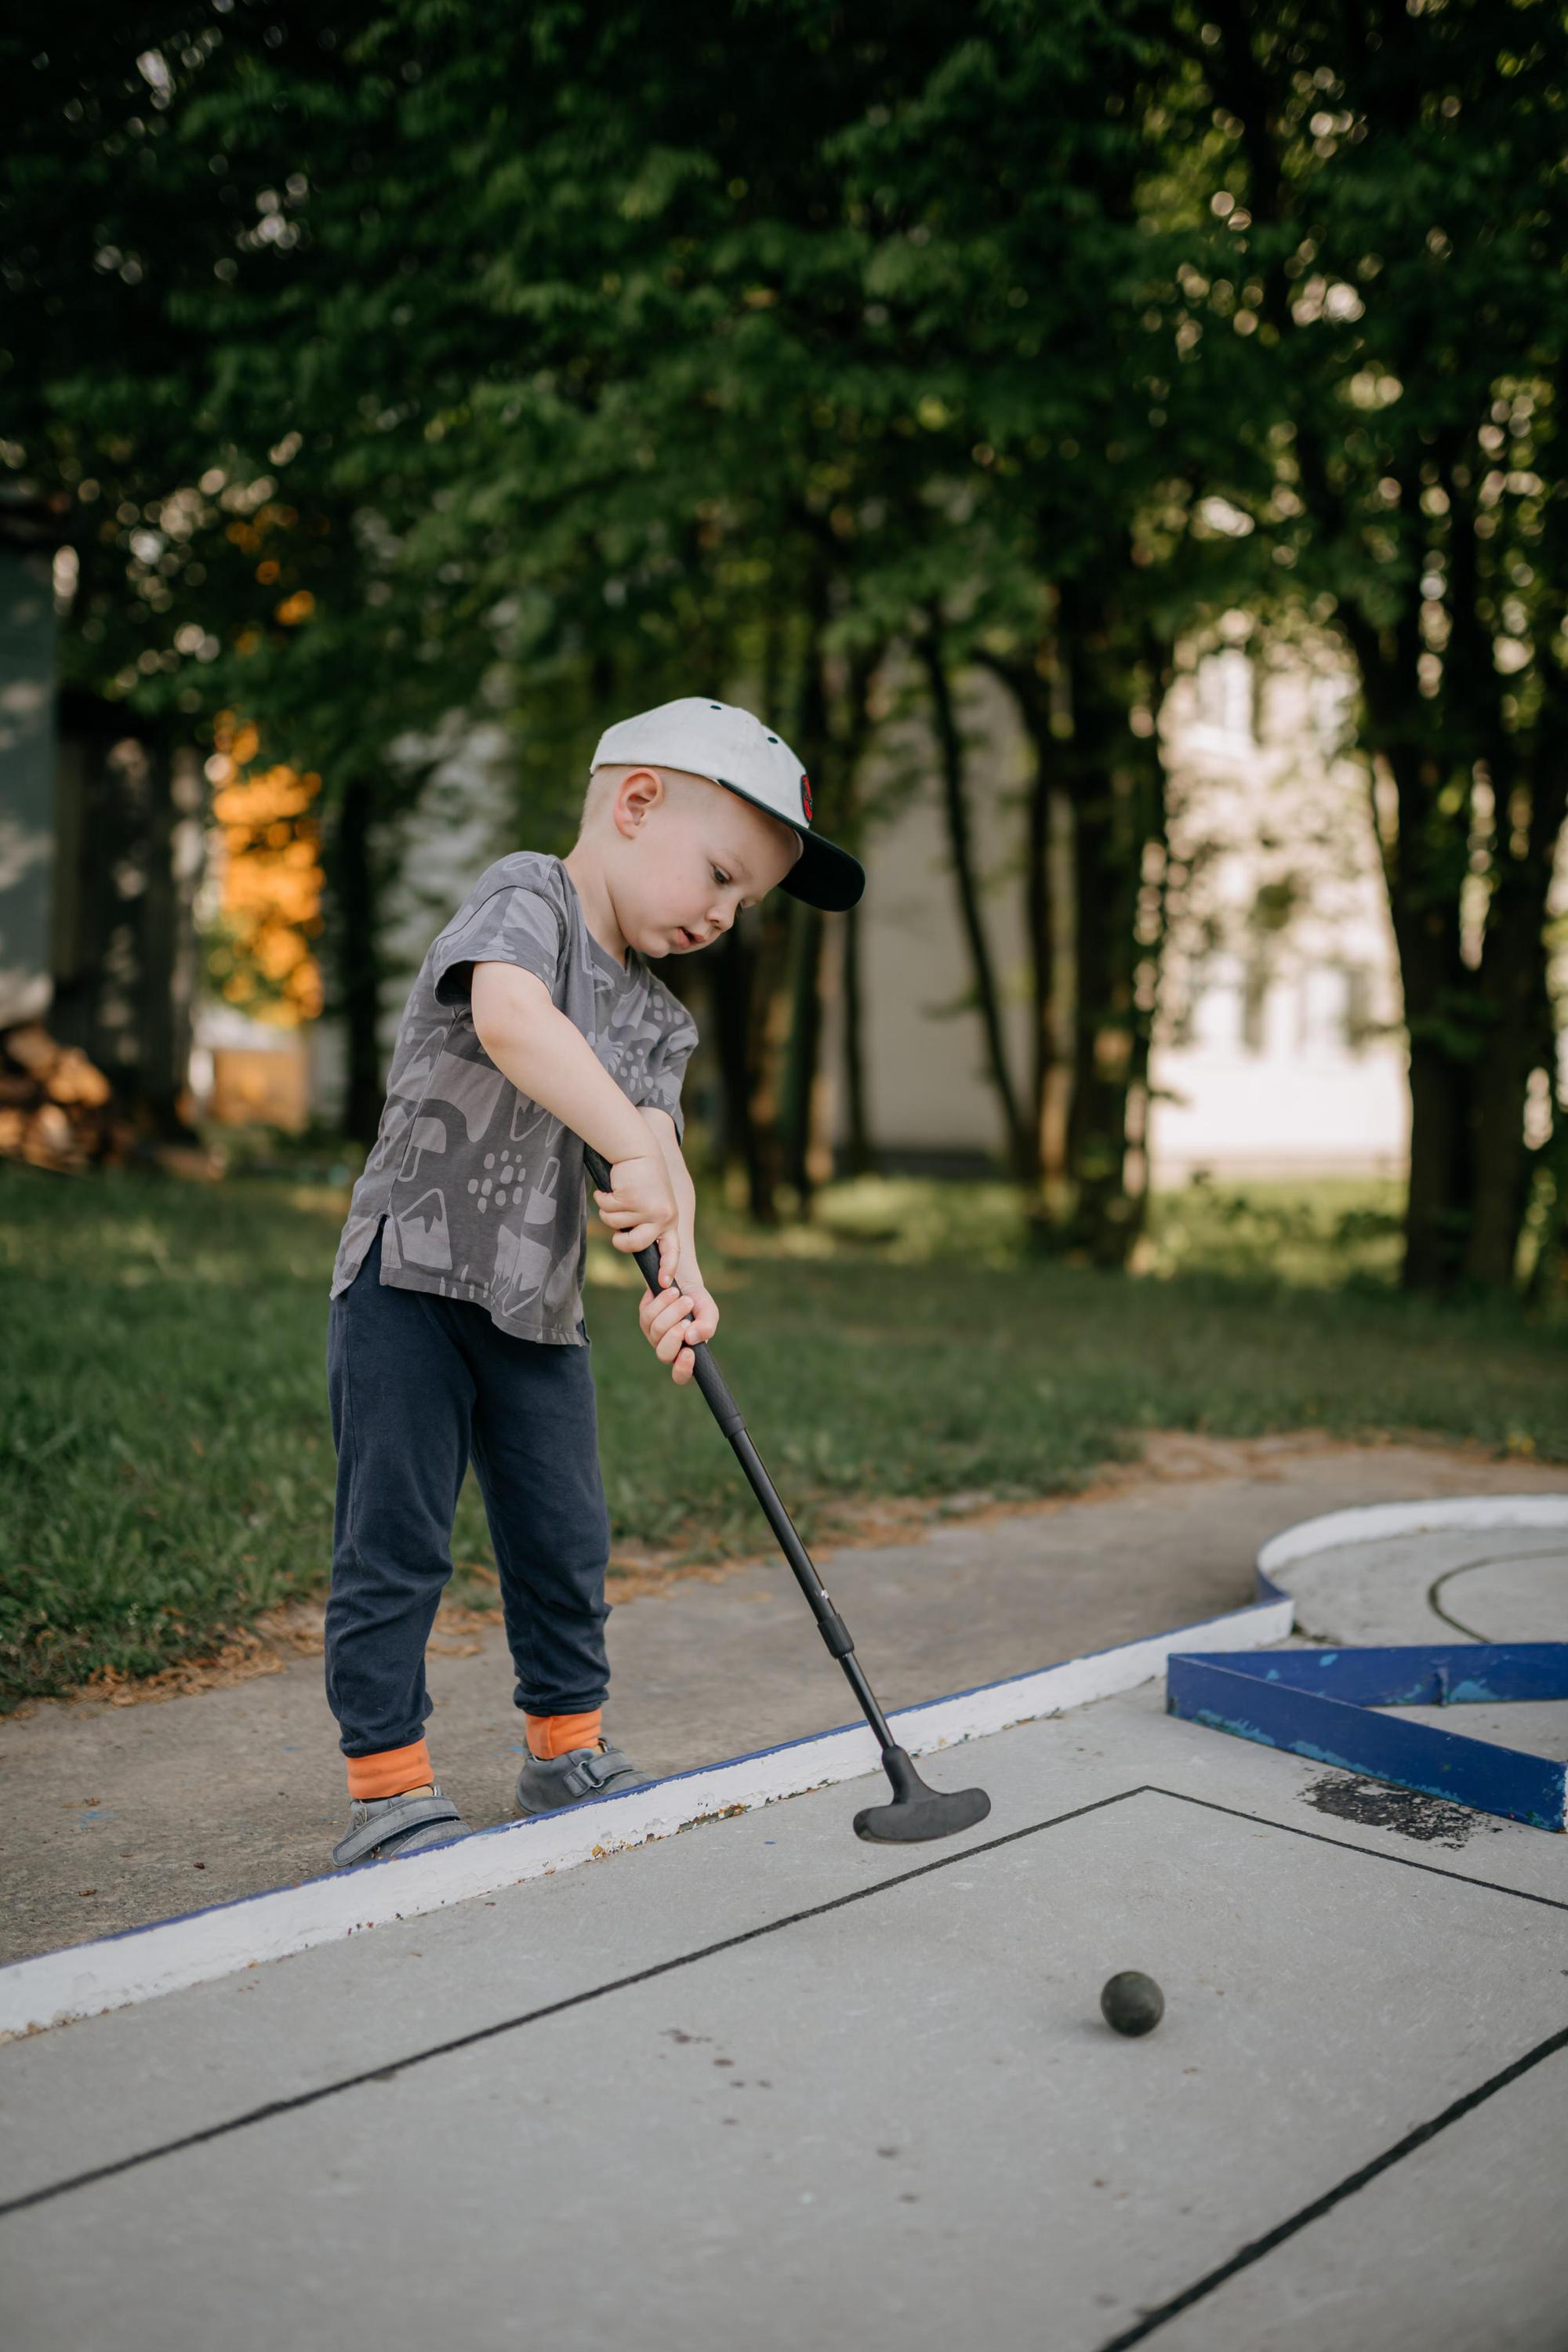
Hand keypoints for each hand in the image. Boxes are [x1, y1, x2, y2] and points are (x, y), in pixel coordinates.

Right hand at [592, 1152, 679, 1284]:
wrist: (638, 1149)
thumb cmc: (643, 1179)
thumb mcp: (654, 1203)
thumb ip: (648, 1224)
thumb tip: (631, 1245)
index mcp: (669, 1220)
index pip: (672, 1249)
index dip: (667, 1267)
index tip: (664, 1283)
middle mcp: (661, 1216)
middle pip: (633, 1244)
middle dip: (619, 1241)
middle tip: (618, 1232)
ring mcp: (645, 1207)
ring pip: (615, 1224)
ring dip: (609, 1210)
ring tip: (618, 1194)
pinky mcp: (630, 1197)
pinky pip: (606, 1208)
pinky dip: (602, 1198)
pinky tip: (610, 1187)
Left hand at [638, 1272, 719, 1385]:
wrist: (685, 1284)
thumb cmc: (699, 1305)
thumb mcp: (709, 1314)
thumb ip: (707, 1327)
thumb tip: (692, 1338)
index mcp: (686, 1354)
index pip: (680, 1375)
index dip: (683, 1369)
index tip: (689, 1352)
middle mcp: (667, 1348)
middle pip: (664, 1354)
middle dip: (675, 1335)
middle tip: (688, 1320)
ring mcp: (653, 1335)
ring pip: (657, 1329)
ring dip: (674, 1312)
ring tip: (686, 1299)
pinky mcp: (644, 1318)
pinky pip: (649, 1313)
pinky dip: (664, 1301)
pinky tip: (673, 1292)